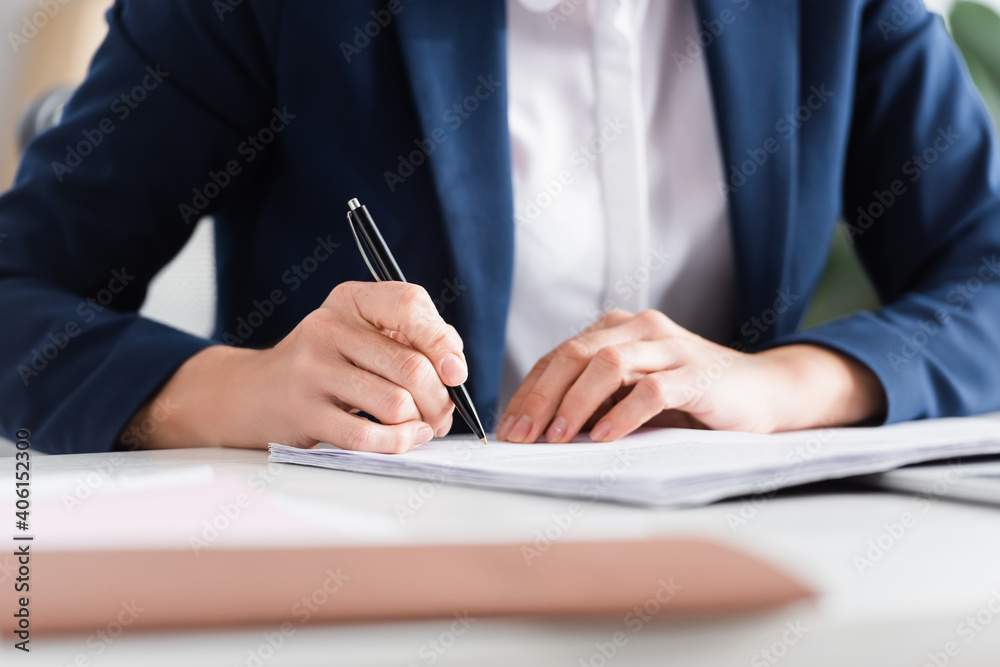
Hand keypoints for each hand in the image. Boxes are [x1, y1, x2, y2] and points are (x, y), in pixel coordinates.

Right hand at [125, 281, 466, 452]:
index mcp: (351, 300)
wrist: (251, 393)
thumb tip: (454, 367)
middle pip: (411, 365)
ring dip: (420, 424)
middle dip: (439, 398)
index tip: (454, 371)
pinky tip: (403, 439)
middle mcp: (329, 328)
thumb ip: (411, 340)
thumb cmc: (323, 365)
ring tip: (419, 426)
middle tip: (442, 413)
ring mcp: (312, 370)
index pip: (410, 305)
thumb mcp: (361, 335)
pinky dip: (398, 444)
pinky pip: (368, 436)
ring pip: (396, 403)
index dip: (442, 342)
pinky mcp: (304, 412)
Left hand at [496, 309, 885, 443]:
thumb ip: (597, 397)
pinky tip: (603, 438)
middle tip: (522, 435)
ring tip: (557, 437)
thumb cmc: (692, 398)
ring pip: (608, 364)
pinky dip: (622, 415)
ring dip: (575, 403)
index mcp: (620, 327)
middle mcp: (642, 328)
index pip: (560, 354)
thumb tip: (540, 427)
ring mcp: (671, 347)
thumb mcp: (635, 392)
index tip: (508, 427)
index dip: (529, 390)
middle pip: (575, 354)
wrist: (764, 393)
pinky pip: (651, 390)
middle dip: (541, 396)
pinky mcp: (696, 374)